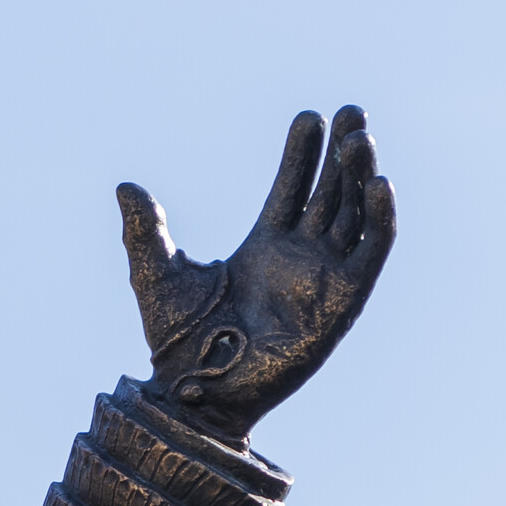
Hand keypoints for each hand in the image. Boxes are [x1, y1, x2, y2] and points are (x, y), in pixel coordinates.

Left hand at [117, 106, 394, 440]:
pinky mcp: (342, 304)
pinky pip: (371, 255)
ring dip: (361, 174)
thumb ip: (146, 231)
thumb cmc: (176, 345)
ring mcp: (323, 278)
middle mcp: (299, 257)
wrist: (196, 393)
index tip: (308, 117)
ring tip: (360, 138)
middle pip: (331, 192)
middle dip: (343, 153)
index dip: (303, 152)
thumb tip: (125, 187)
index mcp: (263, 246)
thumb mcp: (157, 276)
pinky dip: (380, 220)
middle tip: (351, 111)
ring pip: (354, 214)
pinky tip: (377, 185)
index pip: (292, 187)